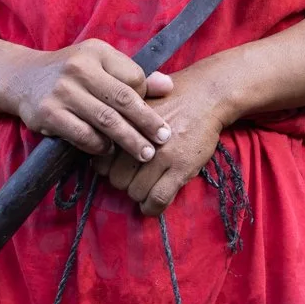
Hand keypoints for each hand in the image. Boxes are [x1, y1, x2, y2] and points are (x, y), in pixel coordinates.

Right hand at [10, 39, 174, 163]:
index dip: (147, 97)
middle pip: (123, 99)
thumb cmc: (71, 73)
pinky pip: (83, 135)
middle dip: (147, 122)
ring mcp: (62, 91)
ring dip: (129, 140)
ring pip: (106, 120)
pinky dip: (99, 145)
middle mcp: (78, 67)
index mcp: (96, 51)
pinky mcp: (48, 113)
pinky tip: (108, 150)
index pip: (133, 77)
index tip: (155, 115)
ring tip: (144, 153)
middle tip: (164, 140)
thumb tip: (169, 86)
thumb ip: (133, 76)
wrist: (22, 78)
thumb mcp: (100, 64)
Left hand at [93, 61, 228, 215]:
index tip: (118, 166)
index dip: (108, 168)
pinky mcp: (181, 168)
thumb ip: (118, 121)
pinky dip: (152, 208)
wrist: (206, 96)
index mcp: (125, 125)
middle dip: (124, 182)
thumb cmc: (170, 98)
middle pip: (116, 180)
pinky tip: (152, 204)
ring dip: (140, 194)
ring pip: (135, 192)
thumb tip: (98, 143)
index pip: (101, 161)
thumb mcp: (138, 102)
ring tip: (148, 185)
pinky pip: (157, 199)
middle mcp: (139, 140)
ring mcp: (161, 156)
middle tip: (136, 176)